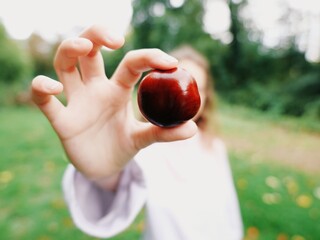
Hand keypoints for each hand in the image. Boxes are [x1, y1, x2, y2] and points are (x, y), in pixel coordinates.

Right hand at [31, 25, 196, 180]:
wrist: (104, 167)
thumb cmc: (123, 146)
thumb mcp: (143, 138)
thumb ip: (164, 133)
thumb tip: (192, 128)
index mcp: (118, 90)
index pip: (131, 64)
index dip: (149, 58)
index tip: (171, 63)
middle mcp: (95, 89)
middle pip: (90, 50)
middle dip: (97, 35)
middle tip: (115, 39)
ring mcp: (76, 102)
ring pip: (64, 64)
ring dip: (70, 50)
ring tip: (84, 47)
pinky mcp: (61, 120)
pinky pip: (44, 100)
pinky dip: (42, 89)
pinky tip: (53, 88)